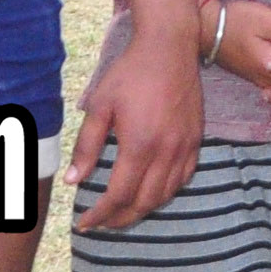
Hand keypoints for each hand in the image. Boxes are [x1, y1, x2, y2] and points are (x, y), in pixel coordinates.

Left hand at [67, 18, 204, 232]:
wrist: (170, 48)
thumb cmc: (130, 73)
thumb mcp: (99, 106)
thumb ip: (87, 146)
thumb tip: (74, 180)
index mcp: (139, 144)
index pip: (119, 195)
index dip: (101, 214)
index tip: (86, 223)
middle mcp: (166, 151)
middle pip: (144, 202)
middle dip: (121, 218)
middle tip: (103, 222)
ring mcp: (185, 147)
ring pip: (165, 194)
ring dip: (143, 208)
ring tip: (123, 211)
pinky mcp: (196, 140)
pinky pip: (184, 178)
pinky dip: (166, 192)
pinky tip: (152, 191)